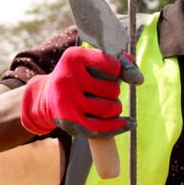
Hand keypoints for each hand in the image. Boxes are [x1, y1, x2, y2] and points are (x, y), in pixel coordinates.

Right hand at [19, 46, 140, 136]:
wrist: (45, 97)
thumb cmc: (78, 77)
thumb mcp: (93, 62)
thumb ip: (121, 63)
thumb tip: (138, 79)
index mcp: (73, 57)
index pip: (114, 66)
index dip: (116, 72)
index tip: (109, 74)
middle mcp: (67, 77)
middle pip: (113, 90)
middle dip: (113, 92)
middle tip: (100, 91)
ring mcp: (66, 100)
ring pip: (110, 109)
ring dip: (114, 109)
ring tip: (105, 105)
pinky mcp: (67, 120)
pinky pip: (99, 127)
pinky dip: (116, 126)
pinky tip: (126, 124)